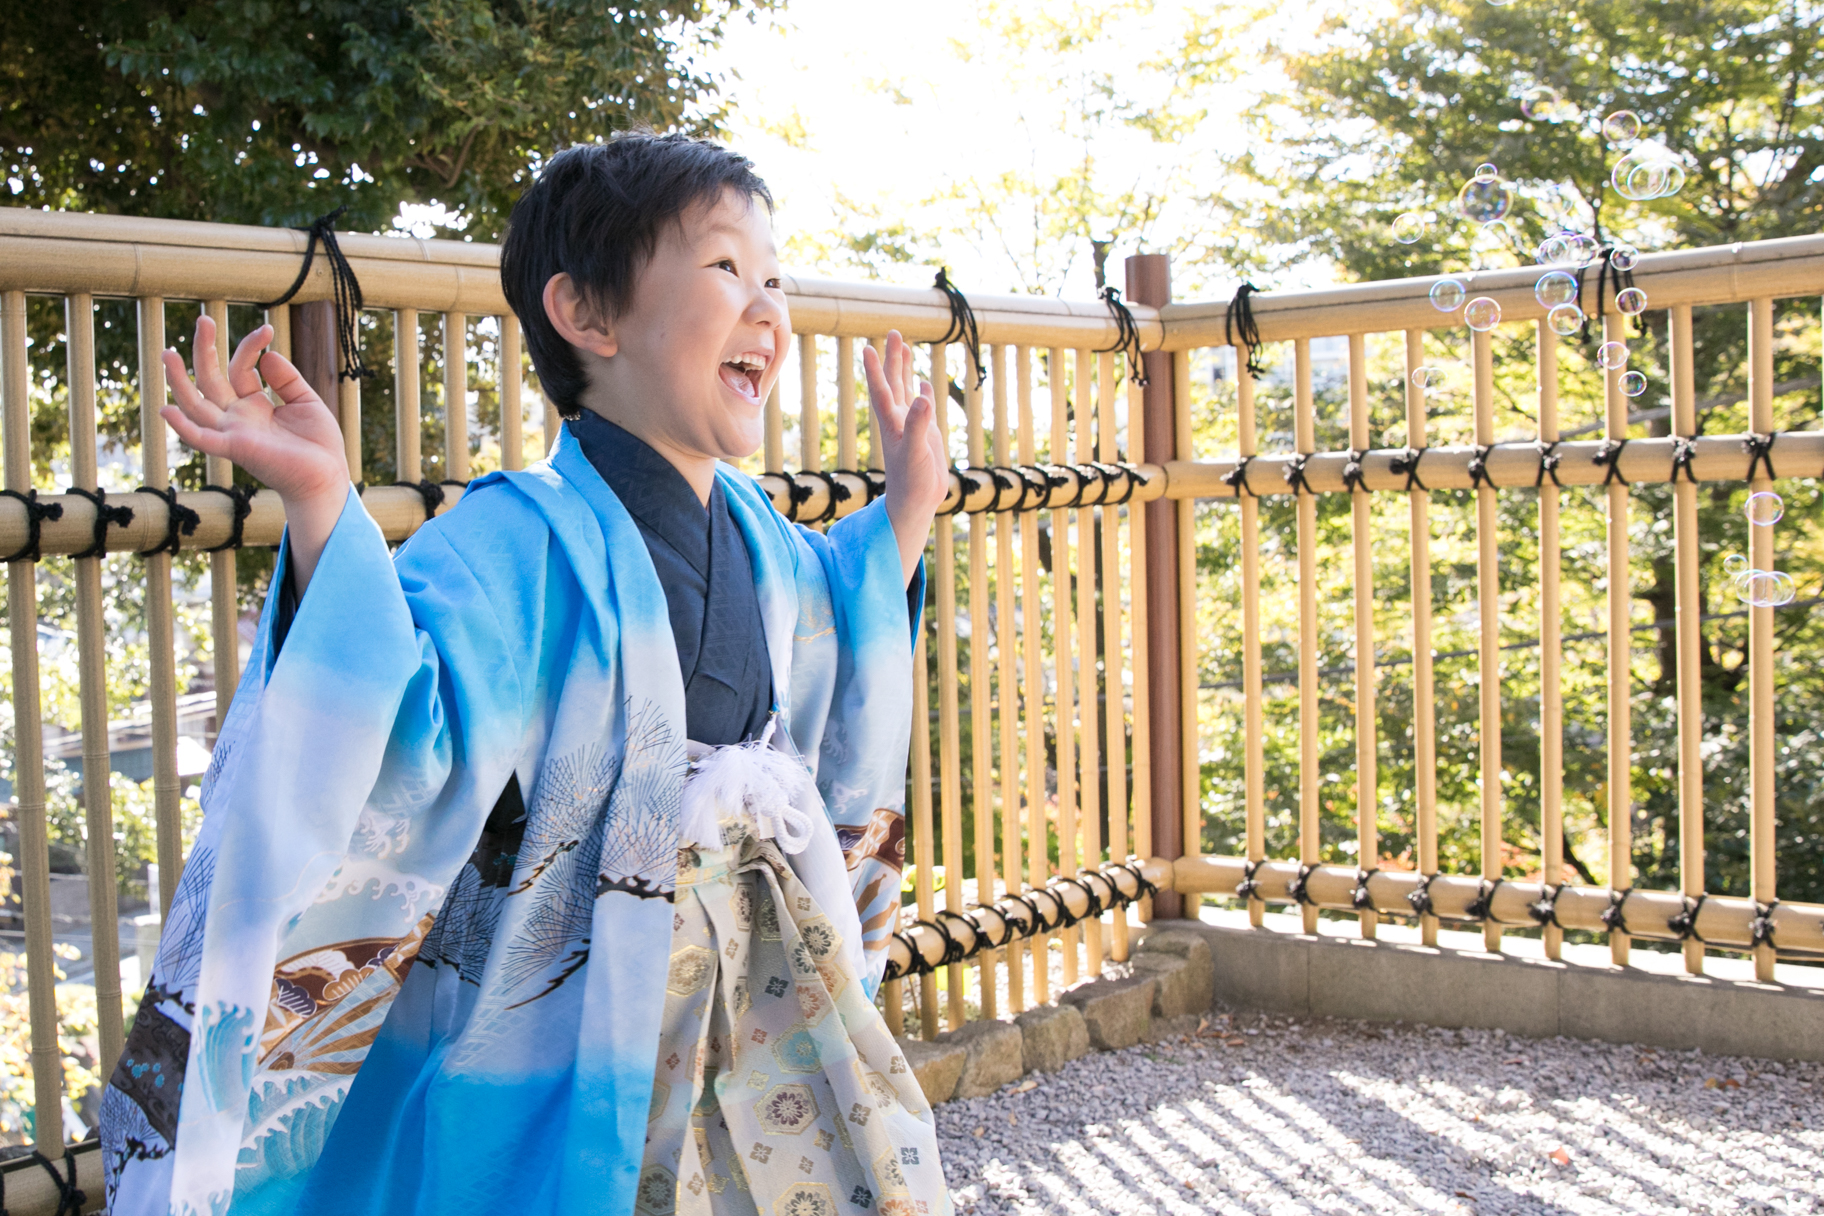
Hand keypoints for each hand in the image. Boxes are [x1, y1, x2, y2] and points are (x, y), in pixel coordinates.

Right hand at [162, 314, 349, 591]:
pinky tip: (166, 410)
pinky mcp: (236, 449)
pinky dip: (184, 427)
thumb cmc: (318, 445)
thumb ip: (286, 379)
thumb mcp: (306, 402)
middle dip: (205, 350)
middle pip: (210, 380)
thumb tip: (267, 355)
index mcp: (253, 405)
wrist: (327, 478)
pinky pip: (203, 440)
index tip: (267, 330)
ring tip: (168, 353)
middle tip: (204, 319)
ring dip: (179, 381)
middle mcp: (238, 418)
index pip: (240, 369)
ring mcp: (234, 432)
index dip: (250, 347)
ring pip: (196, 405)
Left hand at [863, 331, 947, 585]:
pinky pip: (923, 406)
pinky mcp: (925, 433)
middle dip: (893, 358)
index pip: (882, 390)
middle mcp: (900, 420)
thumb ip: (920, 425)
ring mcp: (912, 425)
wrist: (917, 502)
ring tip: (904, 346)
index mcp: (894, 423)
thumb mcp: (917, 453)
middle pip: (894, 382)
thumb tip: (924, 397)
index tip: (869, 348)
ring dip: (904, 369)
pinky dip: (922, 391)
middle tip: (893, 332)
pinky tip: (922, 382)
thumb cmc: (913, 482)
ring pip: (906, 390)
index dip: (876, 370)